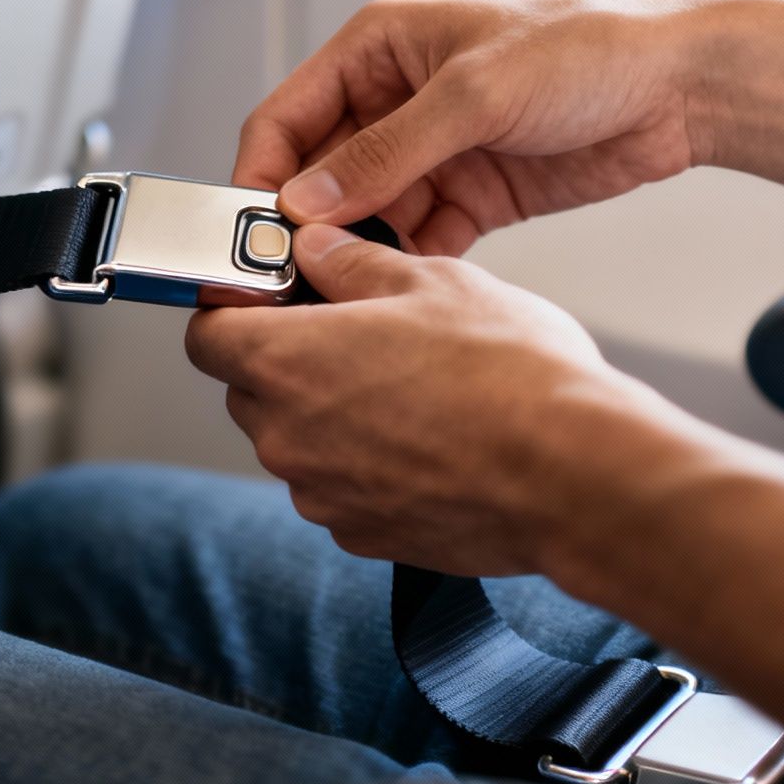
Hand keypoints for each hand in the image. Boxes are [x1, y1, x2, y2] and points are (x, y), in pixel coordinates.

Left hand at [183, 223, 679, 576]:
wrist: (576, 476)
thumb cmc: (511, 376)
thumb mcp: (431, 281)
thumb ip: (353, 264)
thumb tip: (315, 248)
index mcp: (286, 362)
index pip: (207, 334)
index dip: (235, 310)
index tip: (271, 296)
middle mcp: (287, 437)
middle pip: (252, 389)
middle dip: (291, 359)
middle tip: (360, 332)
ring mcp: (322, 495)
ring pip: (301, 440)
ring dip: (334, 414)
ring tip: (413, 387)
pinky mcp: (363, 535)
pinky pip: (342, 487)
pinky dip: (369, 464)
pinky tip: (431, 439)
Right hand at [234, 0, 716, 255]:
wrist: (681, 86)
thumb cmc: (587, 47)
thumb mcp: (474, 94)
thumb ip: (387, 152)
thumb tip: (307, 201)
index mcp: (377, 51)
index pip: (287, 117)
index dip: (258, 175)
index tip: (247, 235)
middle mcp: (394, 102)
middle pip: (318, 175)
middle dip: (305, 227)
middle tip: (293, 280)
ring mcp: (432, 154)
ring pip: (365, 216)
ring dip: (357, 253)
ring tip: (350, 291)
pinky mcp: (471, 196)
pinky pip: (417, 241)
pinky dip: (409, 266)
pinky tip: (408, 290)